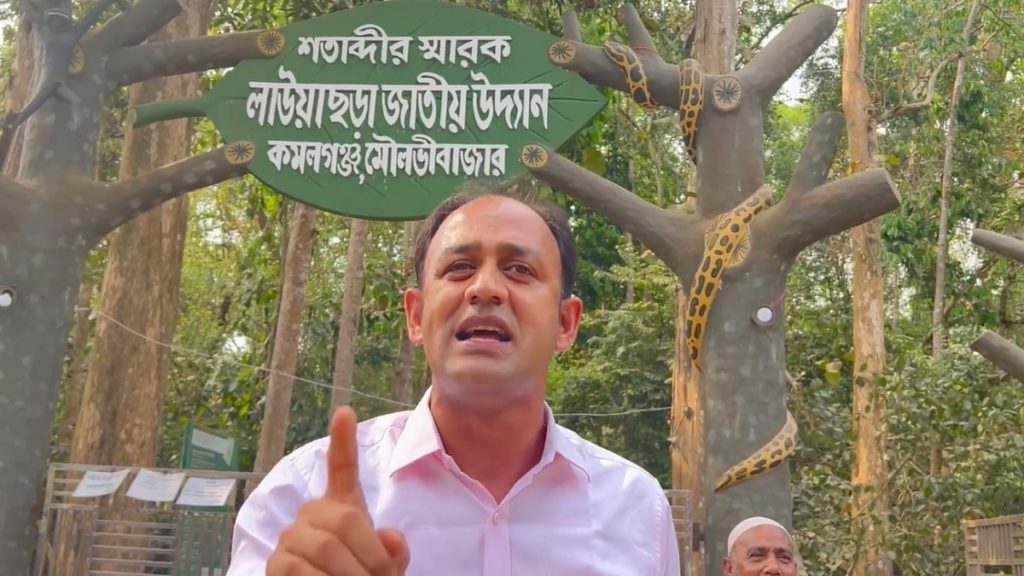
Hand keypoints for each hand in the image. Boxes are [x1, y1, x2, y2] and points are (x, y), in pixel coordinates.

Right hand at [267, 407, 409, 574]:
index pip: (342, 468)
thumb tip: (390, 537)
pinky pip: (301, 570)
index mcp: (342, 507)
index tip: (345, 412)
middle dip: (372, 557)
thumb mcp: (386, 566)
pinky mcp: (275, 563)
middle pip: (347, 520)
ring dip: (352, 575)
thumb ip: (394, 551)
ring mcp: (291, 536)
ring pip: (327, 548)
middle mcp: (313, 514)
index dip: (343, 441)